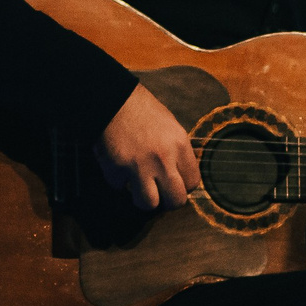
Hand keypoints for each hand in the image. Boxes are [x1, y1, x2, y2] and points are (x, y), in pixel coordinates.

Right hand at [93, 82, 202, 210]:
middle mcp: (163, 159)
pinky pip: (120, 188)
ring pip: (148, 204)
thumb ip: (177, 152)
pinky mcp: (116, 170)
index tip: (175, 183)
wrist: (113, 101)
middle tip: (160, 194)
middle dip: (168, 201)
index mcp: (180, 145)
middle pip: (175, 200)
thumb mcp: (171, 127)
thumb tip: (180, 176)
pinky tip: (119, 168)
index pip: (193, 182)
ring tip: (139, 188)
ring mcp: (139, 167)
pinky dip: (119, 182)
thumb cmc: (144, 111)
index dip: (184, 186)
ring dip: (143, 199)